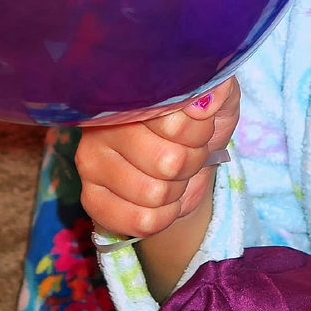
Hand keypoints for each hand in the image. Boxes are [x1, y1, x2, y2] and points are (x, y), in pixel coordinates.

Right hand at [76, 78, 239, 239]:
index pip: (175, 122)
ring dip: (176, 190)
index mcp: (131, 91)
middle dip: (189, 163)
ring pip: (154, 194)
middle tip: (185, 152)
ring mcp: (90, 160)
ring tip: (172, 173)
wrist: (192, 161)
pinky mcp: (90, 197)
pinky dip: (163, 217)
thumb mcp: (220, 98)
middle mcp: (102, 123)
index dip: (198, 133)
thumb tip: (203, 103)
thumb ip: (217, 89)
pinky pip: (139, 221)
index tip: (198, 125)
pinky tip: (160, 200)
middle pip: (167, 162)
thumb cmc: (200, 123)